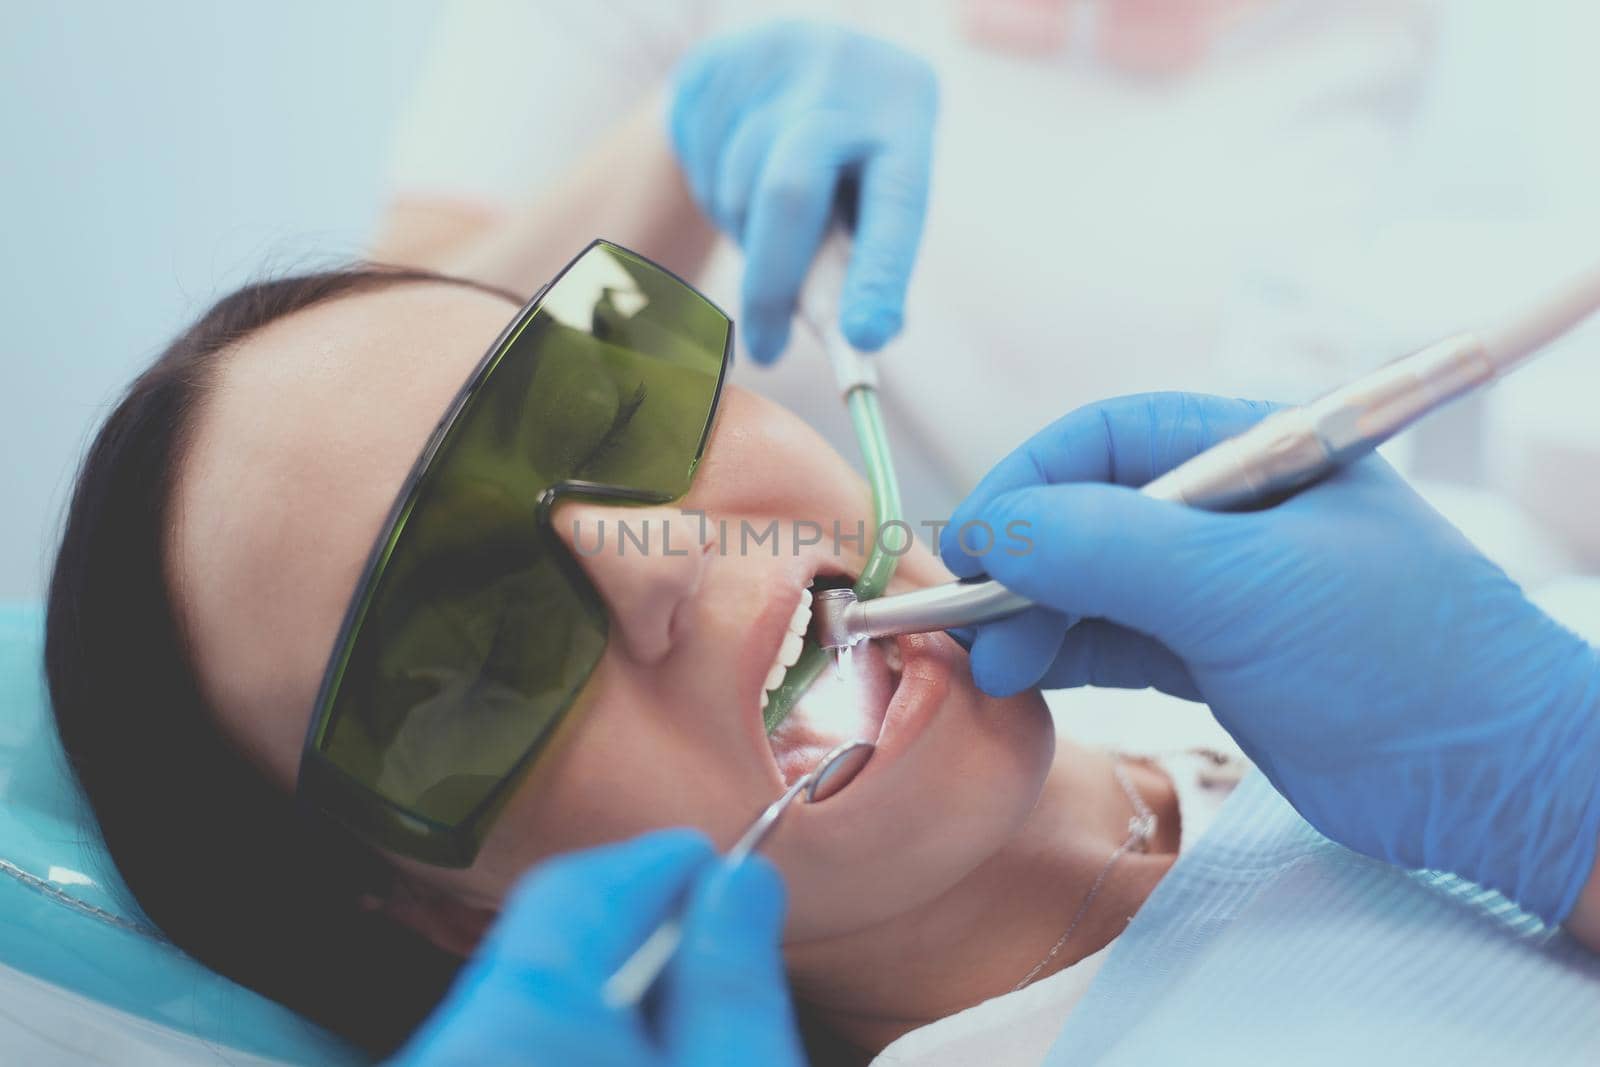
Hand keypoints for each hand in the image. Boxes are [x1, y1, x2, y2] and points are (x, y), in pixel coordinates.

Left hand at [392, 830, 803, 1065]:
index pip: (574, 892)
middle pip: (541, 946)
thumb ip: (733, 981)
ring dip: (601, 996)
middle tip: (712, 945)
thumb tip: (740, 880)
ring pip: (518, 1003)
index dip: (653, 866)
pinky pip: (497, 1047)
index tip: (715, 866)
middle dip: (631, 935)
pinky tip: (628, 1057)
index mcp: (523, 1025)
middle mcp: (450, 1046)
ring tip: (679, 1028)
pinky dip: (567, 1039)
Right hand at [669, 20, 936, 361]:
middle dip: (773, 282)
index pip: (894, 204)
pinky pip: (699, 167)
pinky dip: (716, 203)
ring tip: (766, 237)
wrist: (786, 57)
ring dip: (745, 241)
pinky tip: (736, 184)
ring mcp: (771, 64)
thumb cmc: (851, 153)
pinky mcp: (713, 68)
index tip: (862, 340)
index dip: (877, 275)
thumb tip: (856, 335)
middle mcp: (843, 78)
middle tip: (768, 348)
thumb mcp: (879, 188)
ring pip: (736, 189)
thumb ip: (872, 258)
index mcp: (903, 115)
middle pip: (790, 191)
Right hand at [942, 392, 1599, 923]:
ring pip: (1093, 581)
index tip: (970, 545)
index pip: (1104, 438)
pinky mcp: (1216, 656)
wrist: (1492, 782)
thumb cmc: (1398, 659)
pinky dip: (1062, 653)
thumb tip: (991, 532)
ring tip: (987, 663)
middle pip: (1087, 511)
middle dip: (1020, 561)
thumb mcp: (1241, 587)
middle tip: (967, 622)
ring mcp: (1221, 586)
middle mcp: (1229, 509)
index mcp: (1253, 449)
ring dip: (1030, 615)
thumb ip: (1106, 548)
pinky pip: (1114, 639)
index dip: (1025, 483)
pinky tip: (1021, 674)